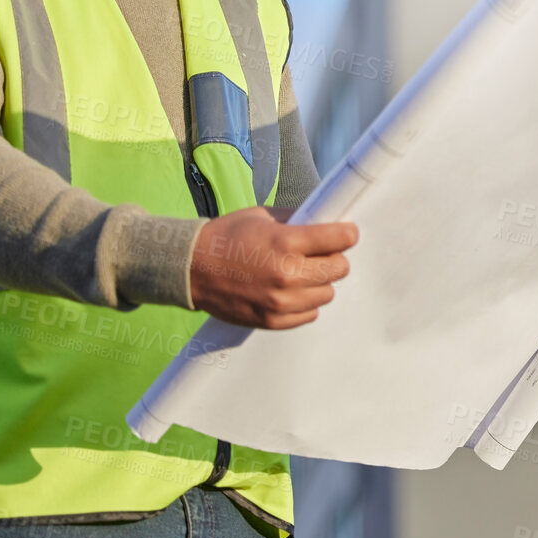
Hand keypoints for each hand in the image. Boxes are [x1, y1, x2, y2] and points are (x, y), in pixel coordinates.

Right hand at [188, 206, 358, 328]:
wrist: (191, 269)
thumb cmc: (227, 237)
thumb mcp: (264, 217)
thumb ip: (298, 221)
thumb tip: (327, 224)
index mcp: (287, 242)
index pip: (341, 239)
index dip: (347, 234)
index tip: (345, 233)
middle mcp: (287, 274)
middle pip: (340, 269)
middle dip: (333, 258)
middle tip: (319, 254)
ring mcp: (280, 301)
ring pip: (327, 293)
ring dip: (319, 283)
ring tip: (299, 274)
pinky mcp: (272, 321)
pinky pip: (310, 314)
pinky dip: (305, 303)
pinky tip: (290, 291)